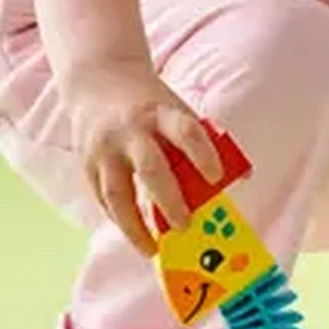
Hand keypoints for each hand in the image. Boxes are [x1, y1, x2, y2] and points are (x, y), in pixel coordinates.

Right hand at [60, 61, 229, 256]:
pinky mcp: (87, 163)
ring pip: (117, 193)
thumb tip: (242, 177)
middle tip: (185, 226)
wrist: (98, 78)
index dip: (203, 154)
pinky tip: (134, 233)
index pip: (186, 132)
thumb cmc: (149, 102)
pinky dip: (119, 219)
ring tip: (152, 249)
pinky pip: (102, 198)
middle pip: (150, 168)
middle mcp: (130, 131)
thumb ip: (200, 140)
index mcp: (160, 112)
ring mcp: (104, 149)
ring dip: (135, 226)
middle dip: (169, 201)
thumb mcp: (176, 109)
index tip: (217, 178)